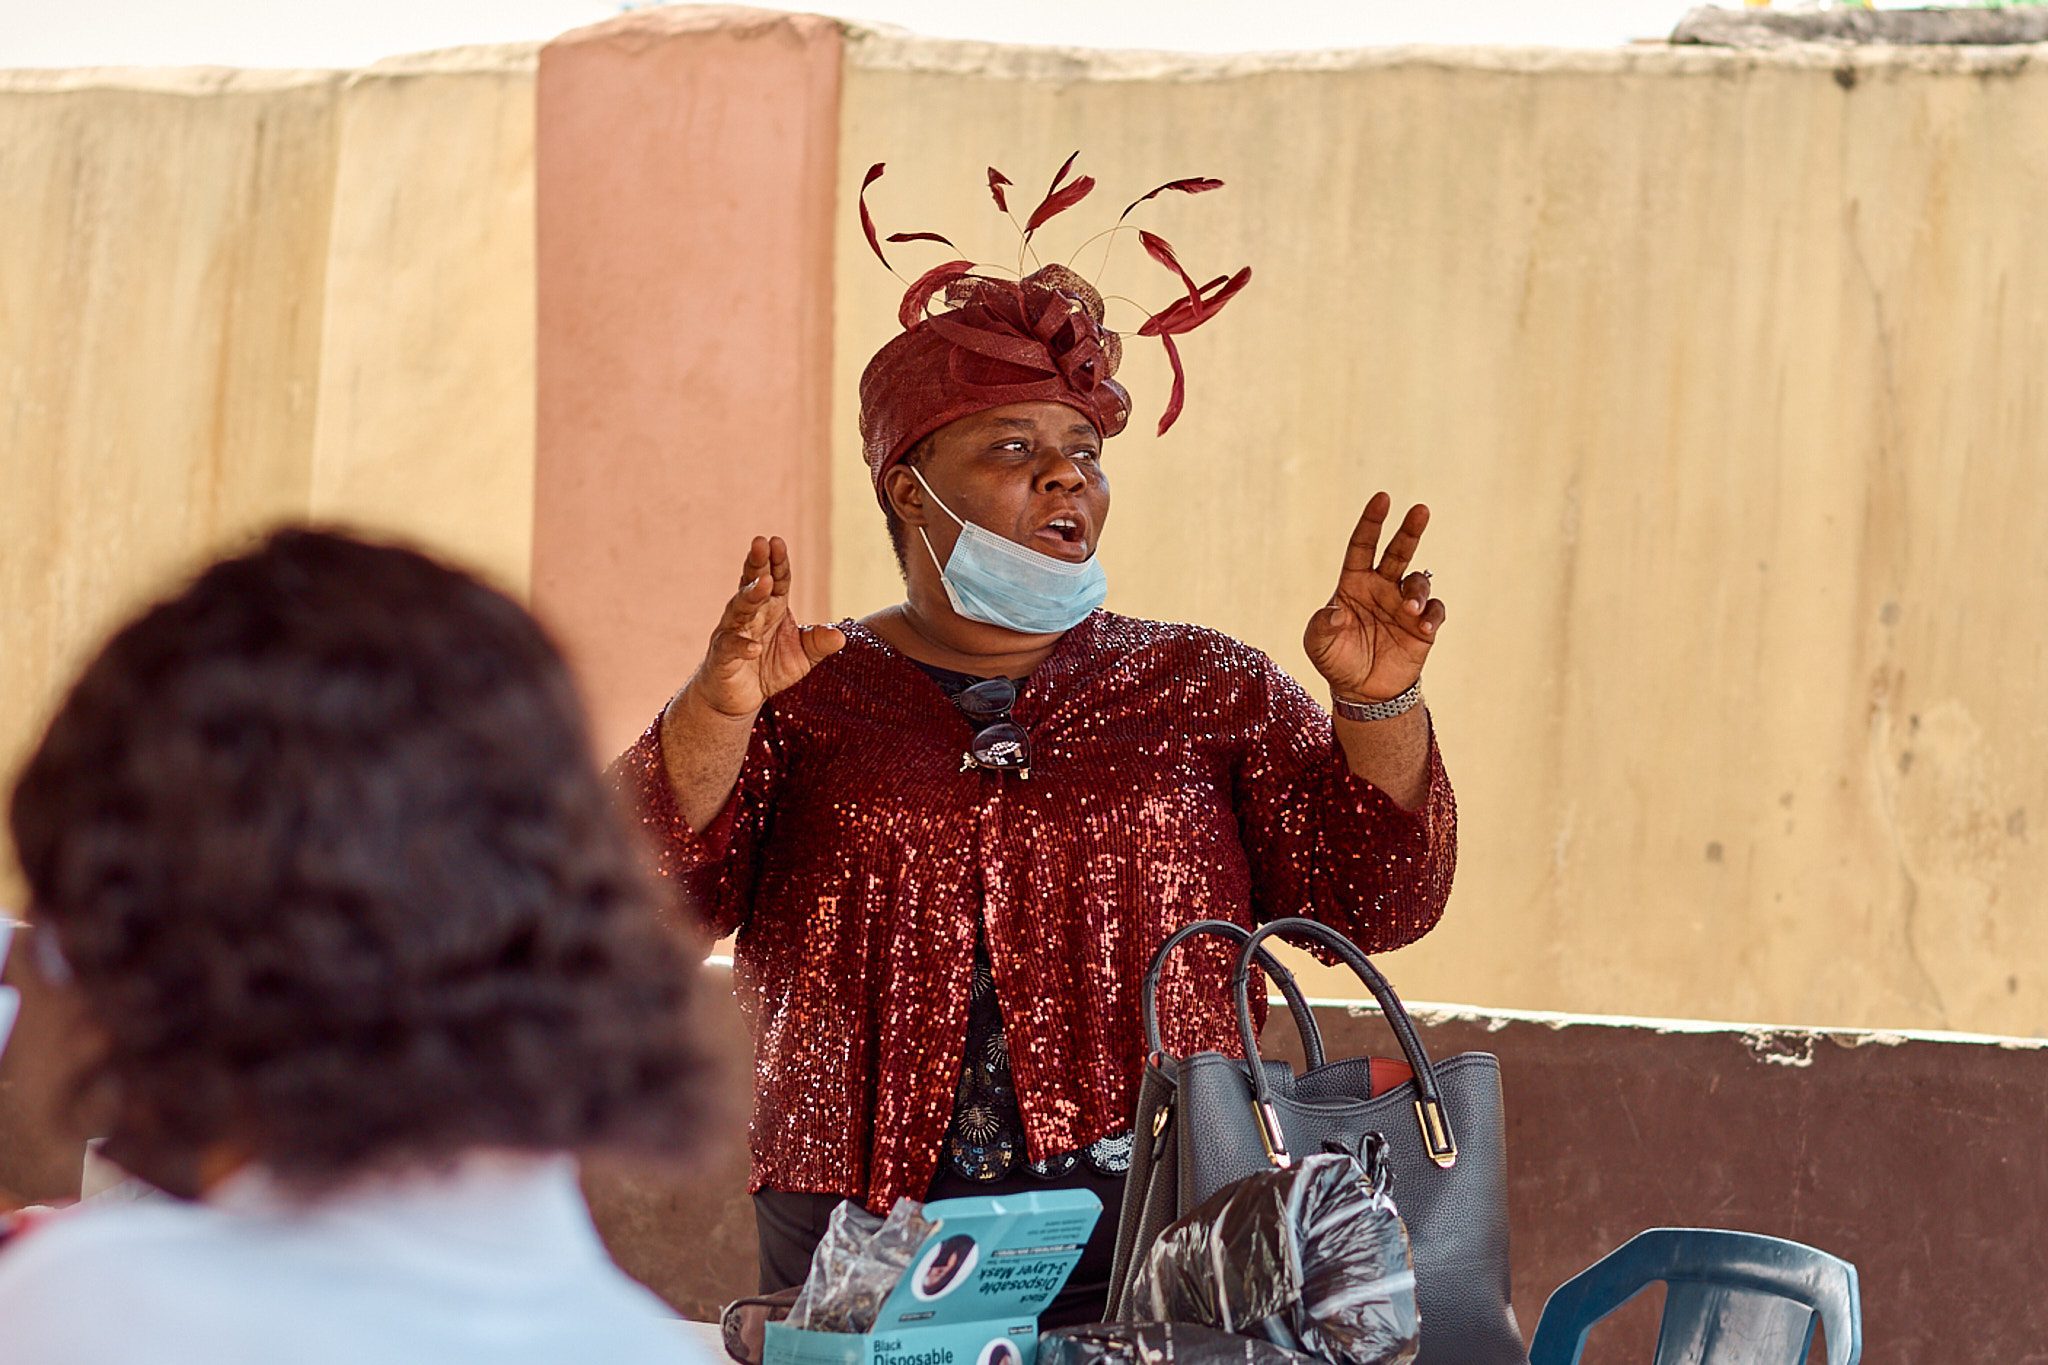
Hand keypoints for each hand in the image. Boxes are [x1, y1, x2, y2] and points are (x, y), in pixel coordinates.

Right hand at [689, 536, 845, 718]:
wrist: (737, 698)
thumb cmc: (769, 669)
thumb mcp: (802, 656)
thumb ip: (819, 643)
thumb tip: (840, 636)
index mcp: (771, 607)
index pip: (777, 579)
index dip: (778, 562)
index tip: (778, 541)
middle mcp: (749, 614)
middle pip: (752, 583)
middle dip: (757, 563)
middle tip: (761, 543)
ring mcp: (732, 632)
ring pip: (739, 608)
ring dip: (751, 595)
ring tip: (764, 583)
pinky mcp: (722, 656)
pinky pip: (730, 647)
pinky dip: (741, 646)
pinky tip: (753, 648)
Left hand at [1303, 492, 1444, 701]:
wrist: (1363, 692)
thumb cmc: (1337, 660)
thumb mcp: (1318, 643)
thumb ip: (1322, 625)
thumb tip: (1335, 610)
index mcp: (1354, 583)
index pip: (1362, 545)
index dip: (1371, 522)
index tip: (1382, 498)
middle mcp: (1381, 588)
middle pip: (1398, 551)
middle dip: (1410, 530)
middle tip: (1420, 510)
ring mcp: (1404, 605)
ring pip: (1418, 581)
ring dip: (1417, 590)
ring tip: (1410, 610)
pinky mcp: (1423, 627)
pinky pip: (1435, 611)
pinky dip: (1432, 614)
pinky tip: (1423, 626)